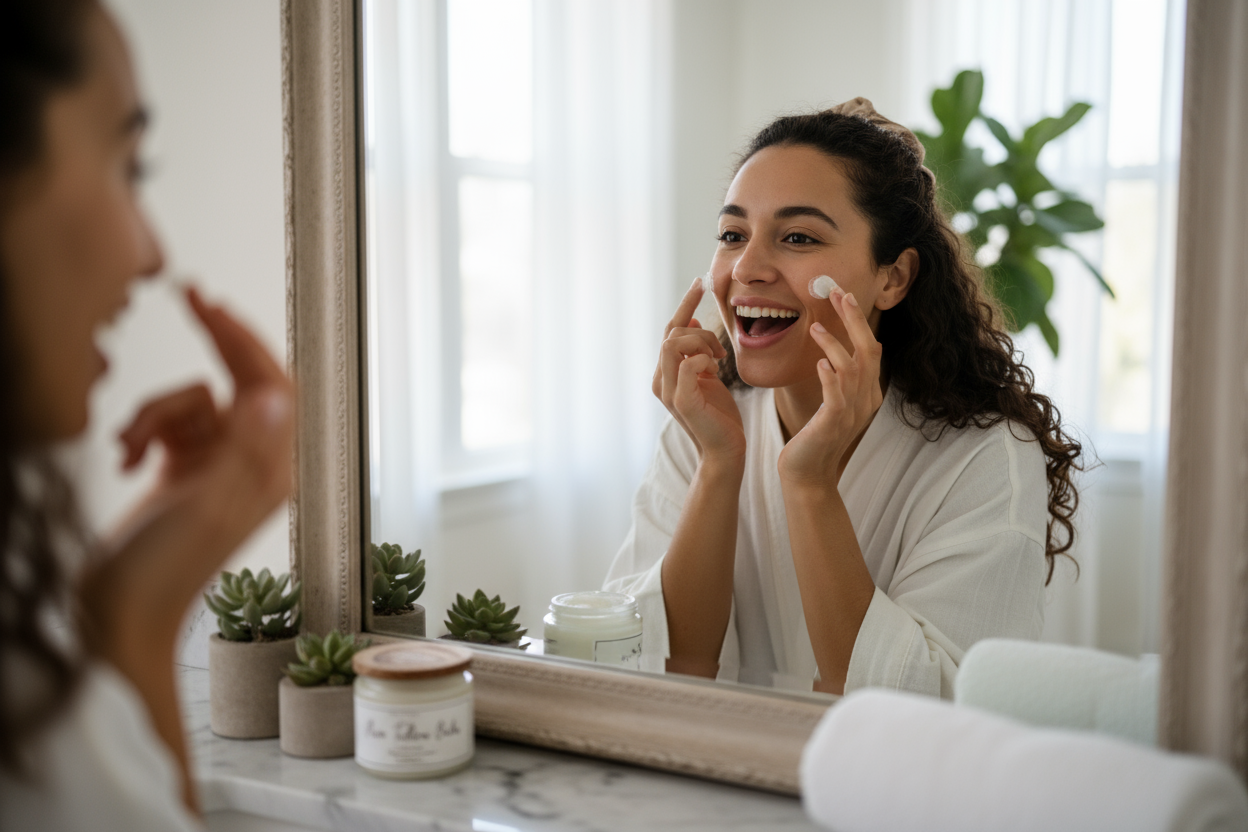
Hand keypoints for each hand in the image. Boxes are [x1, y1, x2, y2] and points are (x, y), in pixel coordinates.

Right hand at [85, 286, 293, 634]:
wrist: (118, 615)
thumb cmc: (166, 571)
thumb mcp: (206, 504)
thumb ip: (242, 450)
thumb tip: (274, 399)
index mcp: (273, 469)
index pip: (274, 384)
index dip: (248, 339)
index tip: (213, 306)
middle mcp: (253, 463)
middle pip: (242, 380)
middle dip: (217, 340)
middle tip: (190, 296)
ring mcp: (217, 466)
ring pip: (191, 403)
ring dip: (154, 414)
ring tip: (131, 449)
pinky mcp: (182, 471)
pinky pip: (167, 425)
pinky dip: (142, 432)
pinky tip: (128, 460)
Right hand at [652, 277, 744, 462]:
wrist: (725, 450)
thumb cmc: (719, 416)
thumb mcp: (708, 377)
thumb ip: (697, 353)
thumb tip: (693, 321)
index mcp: (665, 373)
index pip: (670, 330)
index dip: (685, 304)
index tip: (700, 283)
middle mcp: (660, 380)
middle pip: (671, 333)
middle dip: (699, 330)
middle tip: (720, 349)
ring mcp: (668, 391)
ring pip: (673, 344)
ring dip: (701, 343)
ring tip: (718, 358)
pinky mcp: (682, 401)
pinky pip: (689, 365)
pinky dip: (704, 359)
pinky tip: (715, 369)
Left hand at [778, 286, 882, 487]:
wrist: (809, 474)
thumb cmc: (816, 436)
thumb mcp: (833, 403)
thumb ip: (838, 379)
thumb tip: (832, 353)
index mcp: (868, 393)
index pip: (871, 348)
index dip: (858, 321)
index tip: (842, 295)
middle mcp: (865, 399)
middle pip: (868, 350)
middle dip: (854, 320)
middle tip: (838, 293)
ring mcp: (851, 412)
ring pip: (852, 368)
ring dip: (834, 343)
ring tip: (814, 326)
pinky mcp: (832, 424)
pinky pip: (836, 396)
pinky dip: (830, 376)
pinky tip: (819, 362)